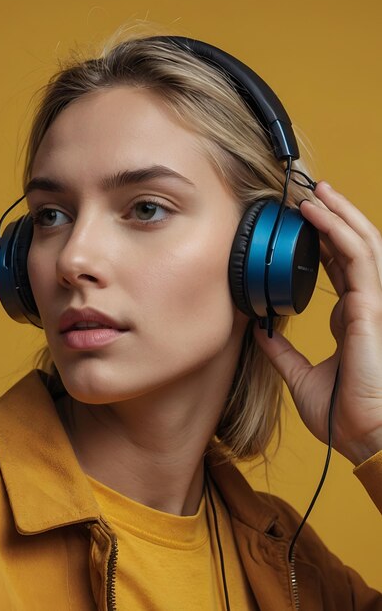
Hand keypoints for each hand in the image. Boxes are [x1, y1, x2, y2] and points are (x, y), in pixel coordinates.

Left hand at [254, 181, 381, 465]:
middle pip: (354, 248)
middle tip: (311, 193)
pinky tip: (318, 214)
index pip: (340, 267)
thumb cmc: (341, 413)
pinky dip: (338, 231)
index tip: (302, 223)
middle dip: (335, 217)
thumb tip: (259, 331)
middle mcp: (365, 305)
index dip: (324, 241)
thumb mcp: (299, 377)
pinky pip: (358, 259)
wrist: (363, 438)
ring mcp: (373, 304)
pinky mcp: (373, 309)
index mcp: (351, 318)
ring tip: (316, 191)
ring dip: (339, 214)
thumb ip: (281, 352)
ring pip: (362, 244)